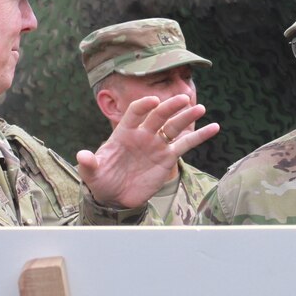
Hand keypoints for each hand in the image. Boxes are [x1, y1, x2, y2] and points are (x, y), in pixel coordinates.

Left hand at [75, 93, 219, 207]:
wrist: (115, 196)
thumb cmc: (102, 180)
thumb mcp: (92, 173)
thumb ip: (89, 163)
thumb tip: (81, 155)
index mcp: (124, 132)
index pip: (135, 112)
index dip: (143, 106)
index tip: (153, 102)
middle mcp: (143, 134)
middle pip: (158, 116)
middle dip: (169, 107)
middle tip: (183, 99)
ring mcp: (157, 144)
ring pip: (174, 126)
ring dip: (186, 116)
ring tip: (200, 107)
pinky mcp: (168, 156)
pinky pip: (186, 144)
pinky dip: (200, 135)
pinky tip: (214, 127)